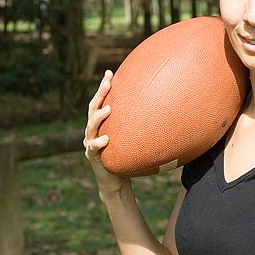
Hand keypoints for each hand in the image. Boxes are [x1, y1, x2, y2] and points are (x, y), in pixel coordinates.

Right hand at [83, 70, 129, 194]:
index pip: (100, 102)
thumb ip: (139, 126)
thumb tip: (163, 110)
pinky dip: (98, 143)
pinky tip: (106, 140)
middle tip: (107, 83)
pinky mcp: (92, 157)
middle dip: (100, 95)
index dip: (103, 87)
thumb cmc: (126, 158)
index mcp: (101, 124)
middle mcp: (92, 131)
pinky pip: (93, 148)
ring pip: (91, 127)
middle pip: (93, 109)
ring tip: (108, 109)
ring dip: (98, 117)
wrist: (115, 181)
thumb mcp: (132, 139)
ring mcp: (90, 143)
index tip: (109, 73)